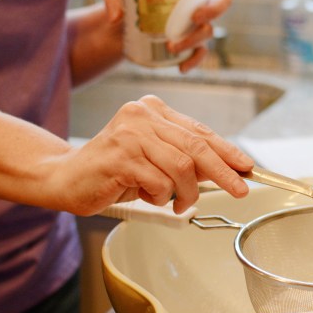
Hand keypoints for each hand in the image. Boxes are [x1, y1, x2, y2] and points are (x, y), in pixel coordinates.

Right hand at [54, 95, 252, 215]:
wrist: (66, 177)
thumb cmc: (115, 171)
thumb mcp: (156, 160)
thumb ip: (186, 160)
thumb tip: (228, 171)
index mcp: (154, 110)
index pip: (200, 132)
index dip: (228, 151)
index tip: (247, 167)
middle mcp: (142, 115)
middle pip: (197, 147)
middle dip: (224, 173)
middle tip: (240, 191)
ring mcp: (130, 134)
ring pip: (182, 168)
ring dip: (185, 193)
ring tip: (177, 202)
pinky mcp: (120, 157)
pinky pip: (159, 183)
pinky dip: (160, 198)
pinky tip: (147, 196)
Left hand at [103, 0, 231, 73]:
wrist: (123, 26)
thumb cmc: (126, 2)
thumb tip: (116, 16)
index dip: (214, 5)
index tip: (196, 15)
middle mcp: (196, 5)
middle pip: (217, 13)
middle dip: (205, 25)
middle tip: (187, 30)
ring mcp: (194, 26)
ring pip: (206, 35)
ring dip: (191, 44)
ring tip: (171, 48)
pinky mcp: (188, 44)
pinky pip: (199, 54)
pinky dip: (192, 62)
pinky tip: (181, 68)